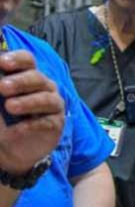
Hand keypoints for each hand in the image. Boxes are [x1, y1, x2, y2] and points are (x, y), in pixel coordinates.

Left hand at [0, 51, 64, 174]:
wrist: (11, 147)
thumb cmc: (3, 118)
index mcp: (26, 75)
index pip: (27, 60)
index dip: (16, 59)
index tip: (2, 63)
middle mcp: (43, 86)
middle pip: (36, 78)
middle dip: (20, 81)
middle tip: (2, 87)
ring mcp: (52, 104)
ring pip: (46, 98)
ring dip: (28, 102)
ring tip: (10, 107)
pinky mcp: (56, 123)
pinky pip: (48, 121)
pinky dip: (32, 124)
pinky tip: (17, 130)